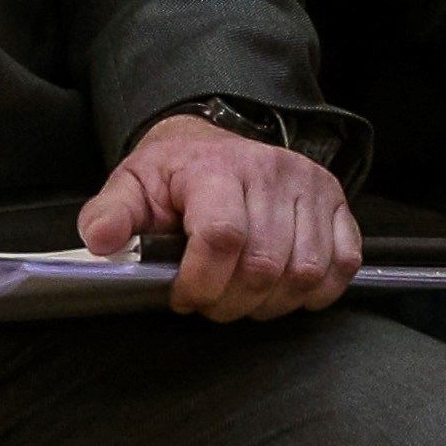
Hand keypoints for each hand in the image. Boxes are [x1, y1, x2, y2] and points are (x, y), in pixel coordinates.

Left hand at [77, 112, 364, 319]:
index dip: (202, 283)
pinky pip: (345, 262)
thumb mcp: (132, 185)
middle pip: (266, 265)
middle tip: (212, 303)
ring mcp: (311, 186)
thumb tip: (100, 241)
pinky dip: (318, 290)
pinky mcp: (337, 201)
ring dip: (273, 303)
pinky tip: (285, 290)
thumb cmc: (174, 174)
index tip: (183, 296)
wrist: (213, 142)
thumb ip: (111, 213)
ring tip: (245, 298)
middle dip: (232, 303)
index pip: (223, 237)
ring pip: (306, 271)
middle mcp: (272, 171)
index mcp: (217, 168)